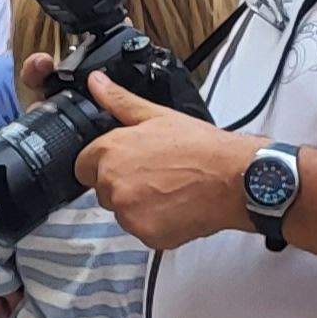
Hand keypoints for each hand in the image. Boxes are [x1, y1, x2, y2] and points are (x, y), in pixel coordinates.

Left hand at [71, 72, 263, 252]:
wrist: (233, 178)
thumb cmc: (200, 146)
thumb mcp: (157, 116)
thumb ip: (119, 101)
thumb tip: (96, 82)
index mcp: (110, 152)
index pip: (83, 166)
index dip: (103, 164)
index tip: (125, 163)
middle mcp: (113, 185)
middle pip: (103, 190)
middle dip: (123, 184)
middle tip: (154, 175)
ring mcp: (129, 213)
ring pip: (123, 211)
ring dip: (138, 205)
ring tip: (168, 190)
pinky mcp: (147, 235)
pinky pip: (142, 230)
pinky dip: (156, 223)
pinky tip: (176, 207)